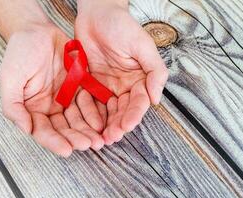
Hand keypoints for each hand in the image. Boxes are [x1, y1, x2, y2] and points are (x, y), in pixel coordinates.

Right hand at [0, 23, 104, 156]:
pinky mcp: (80, 87)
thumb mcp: (10, 77)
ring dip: (88, 130)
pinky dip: (95, 113)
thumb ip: (13, 105)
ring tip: (99, 139)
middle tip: (89, 145)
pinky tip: (103, 121)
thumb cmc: (20, 52)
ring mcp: (66, 98)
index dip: (54, 142)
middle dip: (76, 139)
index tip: (66, 150)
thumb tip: (25, 129)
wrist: (38, 30)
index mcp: (33, 108)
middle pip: (64, 129)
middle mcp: (50, 107)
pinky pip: (89, 103)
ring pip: (78, 119)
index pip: (43, 131)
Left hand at [75, 0, 168, 144]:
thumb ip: (154, 71)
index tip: (126, 127)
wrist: (96, 12)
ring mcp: (106, 85)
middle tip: (110, 138)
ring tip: (98, 137)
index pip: (138, 102)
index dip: (133, 116)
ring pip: (106, 110)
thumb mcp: (143, 45)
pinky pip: (89, 101)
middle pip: (122, 110)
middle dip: (117, 125)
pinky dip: (88, 113)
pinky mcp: (90, 83)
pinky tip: (86, 123)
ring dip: (103, 124)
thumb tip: (157, 99)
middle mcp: (124, 85)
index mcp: (139, 79)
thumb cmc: (121, 25)